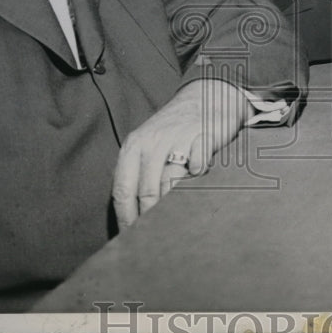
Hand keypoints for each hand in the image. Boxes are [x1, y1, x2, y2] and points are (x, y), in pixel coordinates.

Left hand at [112, 78, 249, 229]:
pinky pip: (198, 167)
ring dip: (173, 207)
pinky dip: (198, 181)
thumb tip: (131, 216)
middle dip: (150, 220)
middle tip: (155, 238)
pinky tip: (200, 188)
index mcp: (133, 145)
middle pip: (146, 192)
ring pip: (170, 183)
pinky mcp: (204, 137)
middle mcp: (153, 141)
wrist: (208, 94)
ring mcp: (179, 137)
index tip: (130, 238)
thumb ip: (139, 173)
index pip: (122, 190)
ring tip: (177, 223)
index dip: (126, 218)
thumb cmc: (176, 129)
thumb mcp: (150, 144)